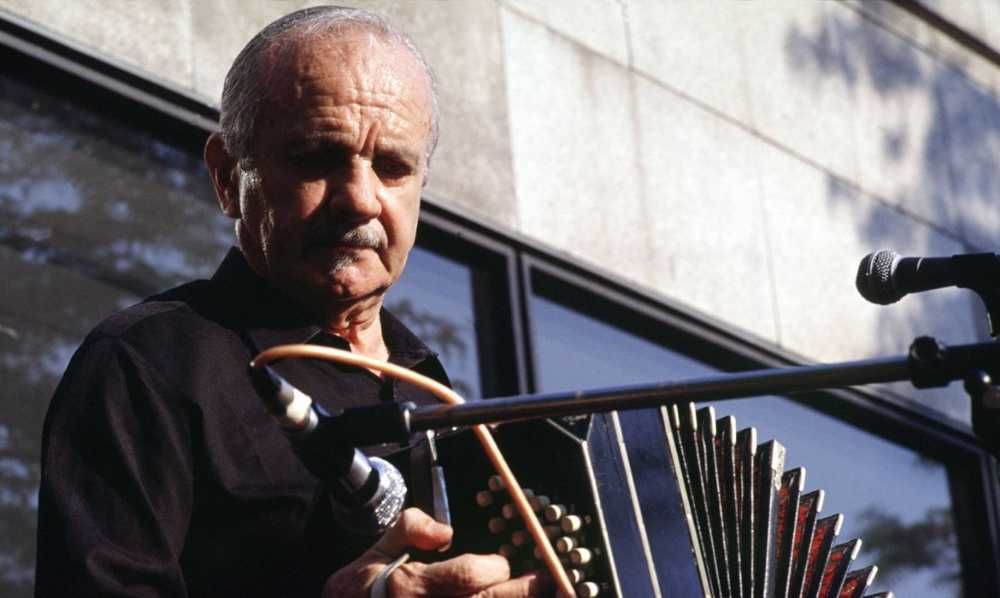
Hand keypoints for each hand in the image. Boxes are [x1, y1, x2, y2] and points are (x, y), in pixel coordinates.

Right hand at [322, 507, 549, 596]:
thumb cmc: (355, 594)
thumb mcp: (374, 552)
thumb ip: (410, 529)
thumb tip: (444, 530)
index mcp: (412, 588)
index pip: (469, 576)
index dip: (494, 567)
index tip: (502, 561)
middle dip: (525, 590)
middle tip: (546, 580)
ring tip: (538, 595)